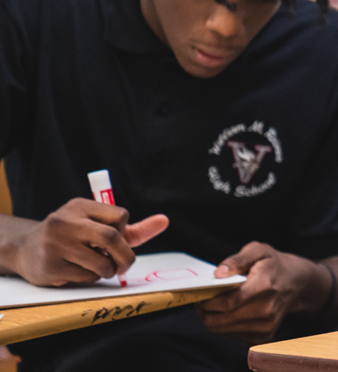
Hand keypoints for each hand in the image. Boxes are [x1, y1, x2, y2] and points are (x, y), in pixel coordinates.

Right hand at [0, 199, 167, 285]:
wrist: (26, 249)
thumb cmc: (73, 237)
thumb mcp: (98, 225)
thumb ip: (133, 228)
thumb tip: (165, 221)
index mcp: (80, 206)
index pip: (120, 216)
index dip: (124, 232)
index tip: (117, 240)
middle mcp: (66, 221)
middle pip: (112, 237)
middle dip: (125, 256)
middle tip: (124, 266)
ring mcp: (56, 244)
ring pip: (101, 263)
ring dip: (107, 270)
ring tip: (96, 267)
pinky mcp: (51, 266)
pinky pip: (86, 277)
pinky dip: (90, 278)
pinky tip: (76, 271)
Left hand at [199, 242, 328, 342]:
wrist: (297, 283)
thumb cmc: (273, 265)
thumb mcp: (258, 251)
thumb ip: (237, 260)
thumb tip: (218, 274)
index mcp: (263, 287)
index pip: (226, 303)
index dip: (206, 301)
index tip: (200, 294)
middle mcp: (266, 310)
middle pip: (218, 320)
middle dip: (204, 311)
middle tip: (204, 299)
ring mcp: (266, 326)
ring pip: (221, 329)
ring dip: (213, 318)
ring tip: (217, 303)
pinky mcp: (264, 337)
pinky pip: (231, 335)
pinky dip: (225, 324)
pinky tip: (232, 311)